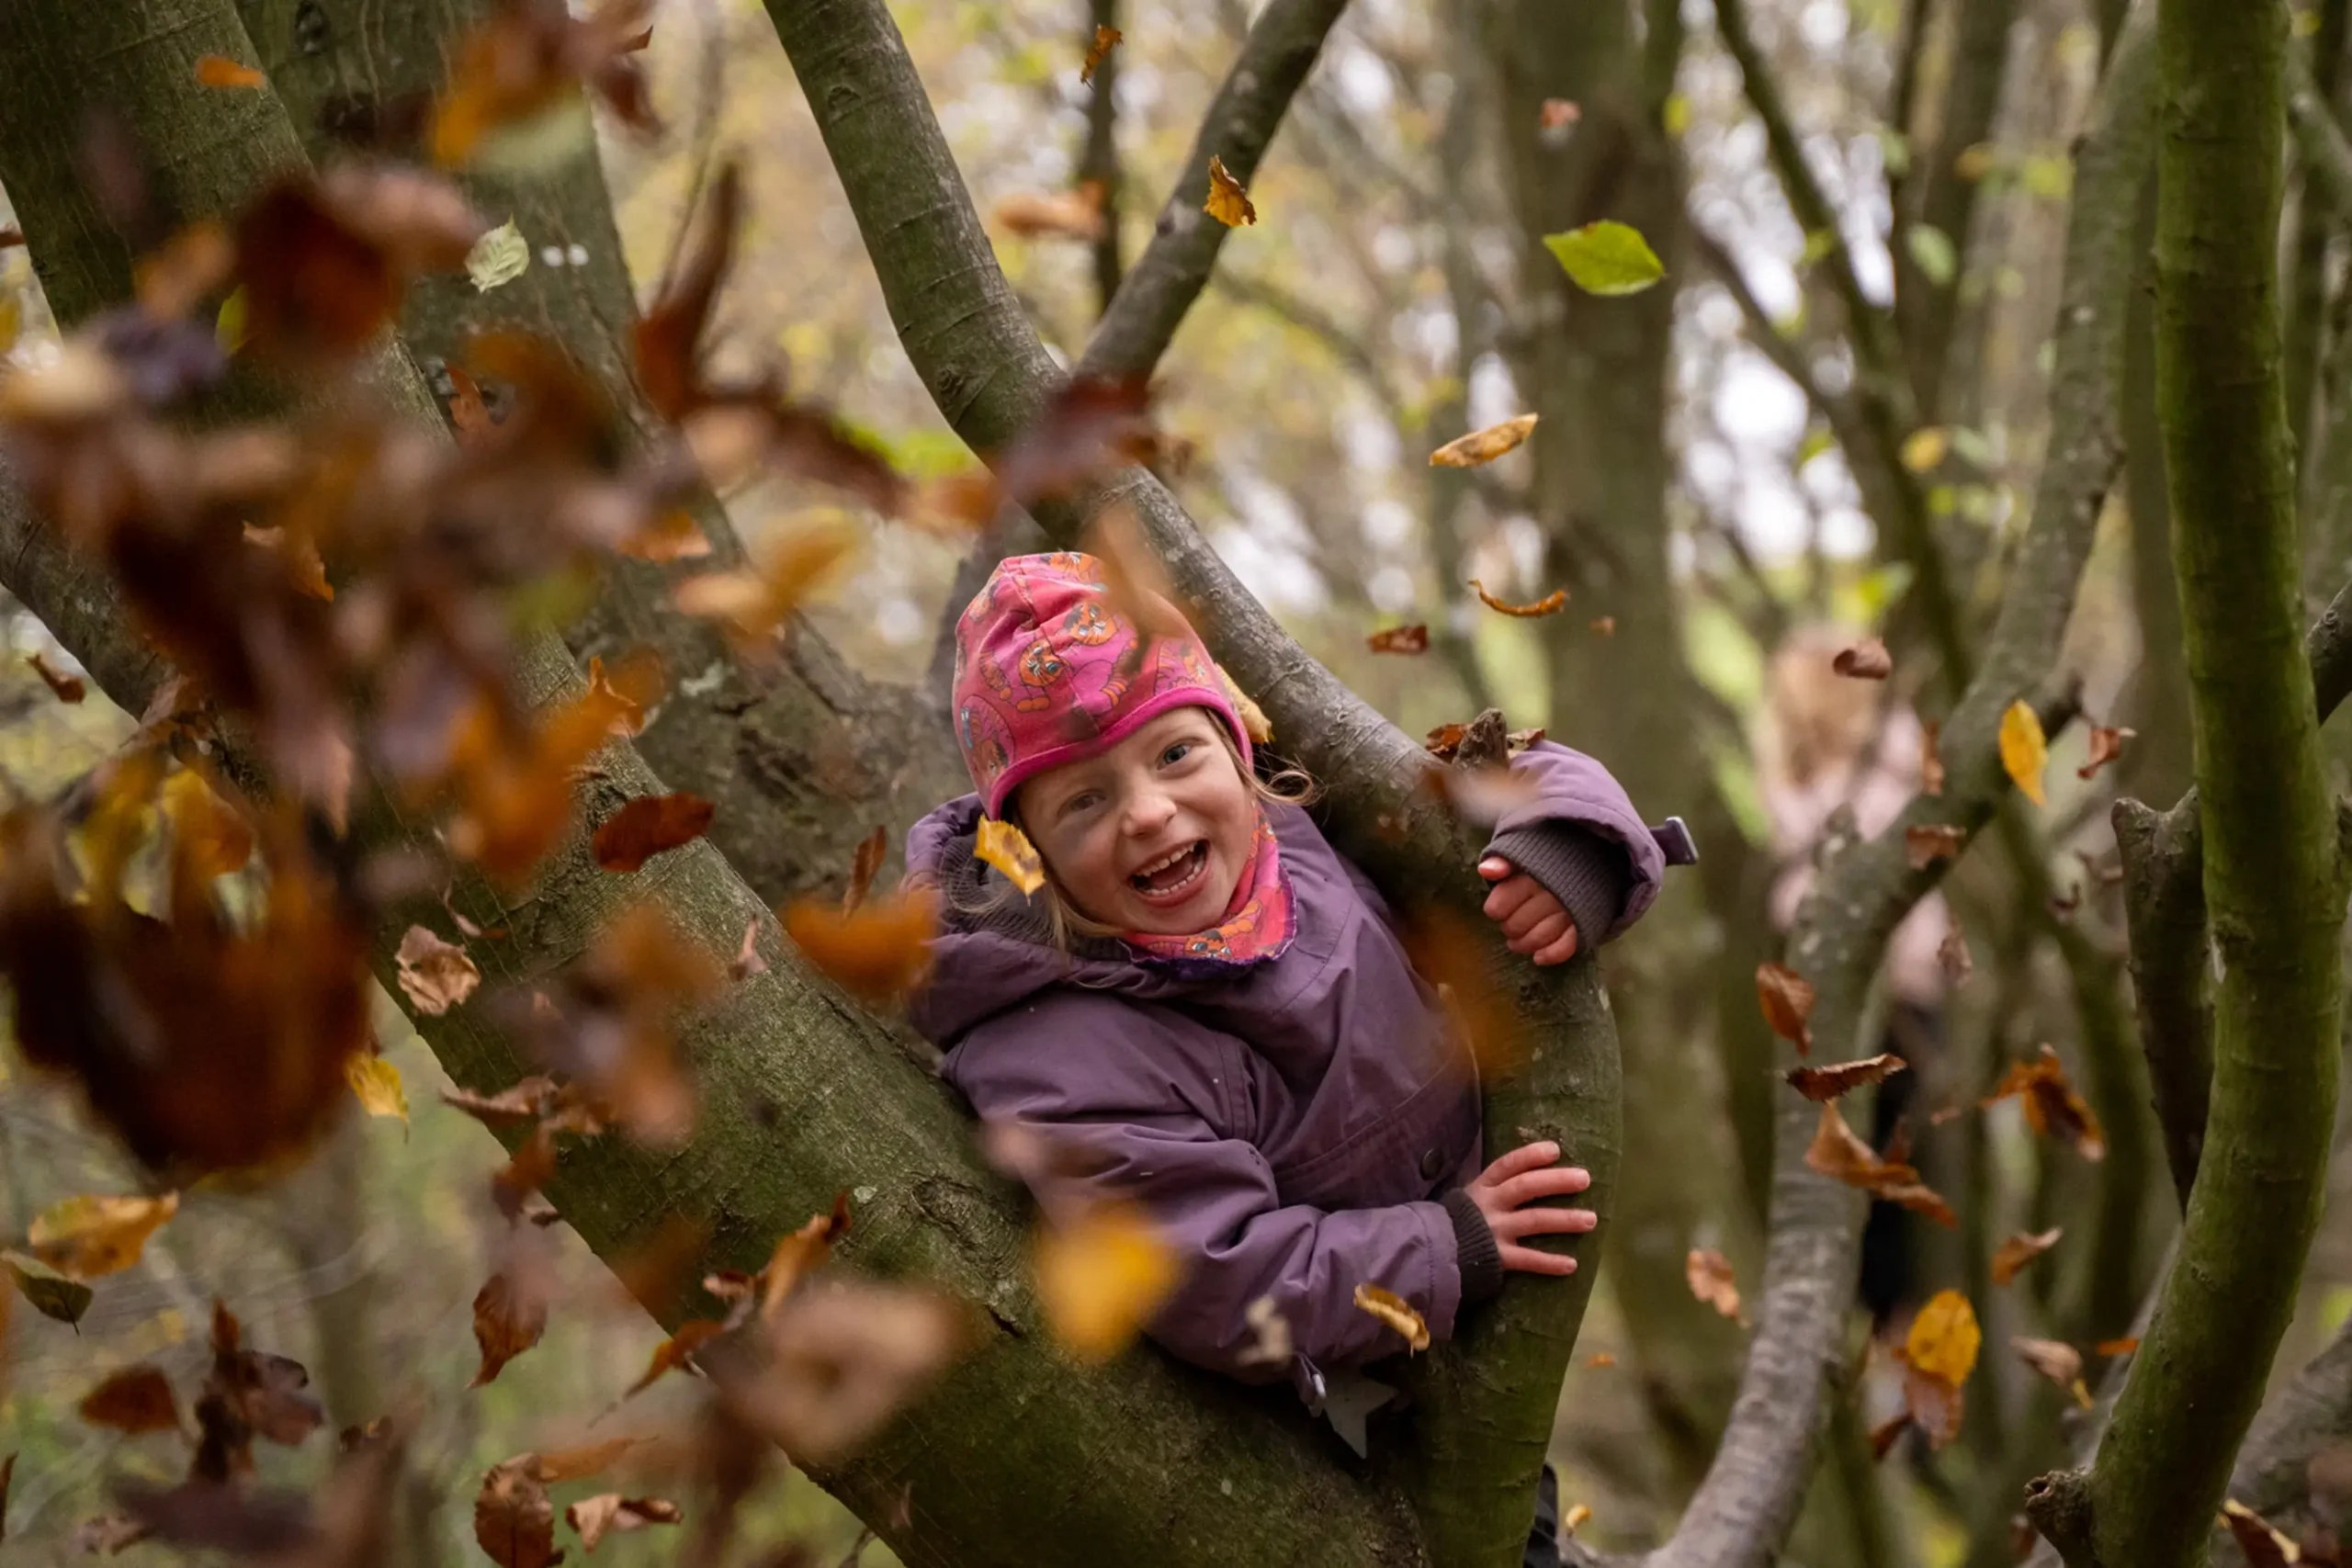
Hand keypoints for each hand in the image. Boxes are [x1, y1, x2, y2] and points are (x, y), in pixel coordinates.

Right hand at [1465, 1140, 1594, 1275]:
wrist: (1433, 1254)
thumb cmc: (1460, 1223)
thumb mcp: (1471, 1197)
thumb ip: (1495, 1188)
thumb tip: (1532, 1172)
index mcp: (1483, 1186)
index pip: (1508, 1165)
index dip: (1531, 1156)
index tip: (1556, 1150)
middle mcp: (1490, 1204)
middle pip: (1526, 1187)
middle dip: (1556, 1181)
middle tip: (1584, 1178)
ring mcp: (1494, 1230)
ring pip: (1534, 1220)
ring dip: (1564, 1219)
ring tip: (1591, 1219)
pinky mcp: (1498, 1257)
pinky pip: (1528, 1259)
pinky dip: (1549, 1262)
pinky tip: (1572, 1265)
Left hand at [1479, 856, 1578, 964]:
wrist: (1593, 863)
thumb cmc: (1548, 861)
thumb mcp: (1523, 852)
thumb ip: (1502, 860)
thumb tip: (1486, 870)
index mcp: (1532, 875)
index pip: (1499, 906)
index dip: (1495, 910)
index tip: (1500, 908)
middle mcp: (1551, 894)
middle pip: (1516, 926)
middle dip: (1509, 928)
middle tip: (1511, 924)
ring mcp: (1570, 911)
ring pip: (1538, 939)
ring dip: (1524, 945)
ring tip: (1518, 942)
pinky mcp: (1585, 925)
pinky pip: (1566, 947)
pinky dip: (1551, 955)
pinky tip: (1538, 958)